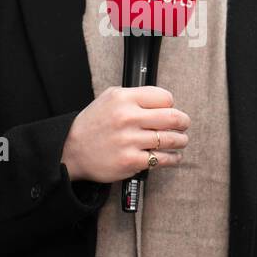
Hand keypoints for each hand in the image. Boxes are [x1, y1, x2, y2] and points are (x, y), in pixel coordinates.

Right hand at [61, 86, 190, 182]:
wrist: (72, 150)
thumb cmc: (93, 124)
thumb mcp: (108, 98)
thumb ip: (134, 95)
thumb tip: (162, 100)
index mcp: (124, 99)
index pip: (164, 97)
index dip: (170, 104)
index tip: (170, 109)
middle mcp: (127, 118)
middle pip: (173, 117)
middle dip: (183, 122)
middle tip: (184, 124)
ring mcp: (129, 141)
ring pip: (171, 139)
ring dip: (181, 140)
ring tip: (181, 140)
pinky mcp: (130, 161)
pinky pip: (162, 159)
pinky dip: (173, 158)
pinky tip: (173, 156)